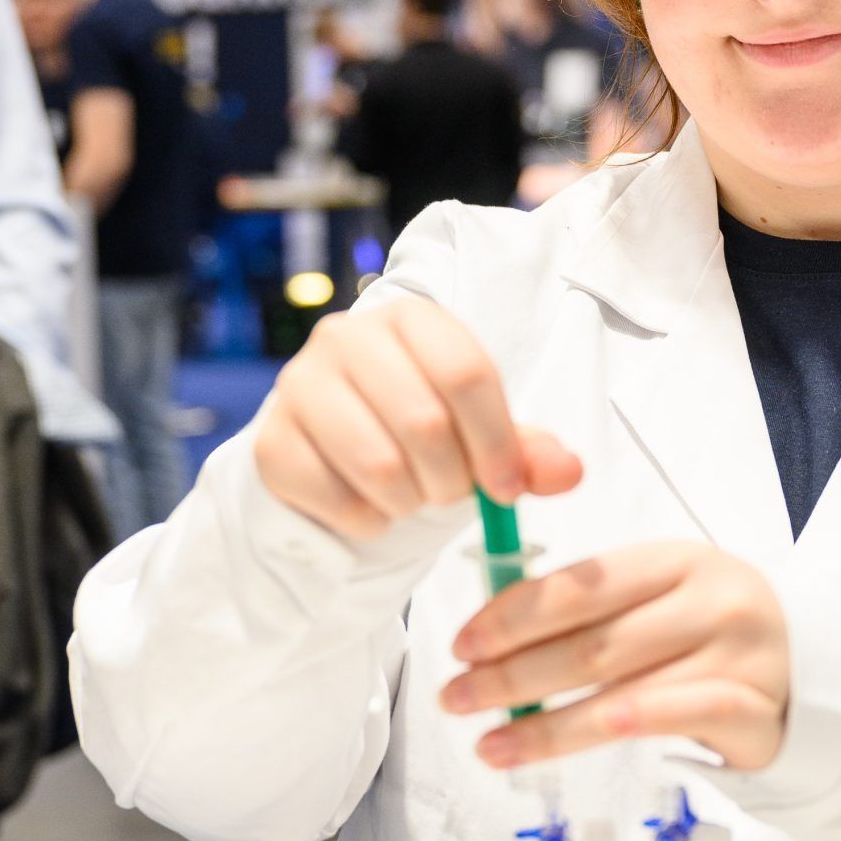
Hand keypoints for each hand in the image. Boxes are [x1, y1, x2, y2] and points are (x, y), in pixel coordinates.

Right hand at [254, 295, 581, 540]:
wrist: (335, 454)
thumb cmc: (420, 432)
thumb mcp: (481, 435)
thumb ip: (527, 451)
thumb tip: (570, 472)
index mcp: (410, 319)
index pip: (466, 373)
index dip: (496, 442)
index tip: (506, 488)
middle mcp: (346, 336)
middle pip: (424, 422)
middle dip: (451, 481)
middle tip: (451, 496)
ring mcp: (299, 384)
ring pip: (378, 464)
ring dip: (409, 502)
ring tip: (411, 499)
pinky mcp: (270, 439)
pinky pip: (333, 497)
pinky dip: (365, 521)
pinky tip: (370, 509)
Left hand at [440, 541, 789, 771]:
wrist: (813, 673)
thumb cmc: (710, 636)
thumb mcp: (661, 599)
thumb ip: (594, 606)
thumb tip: (490, 633)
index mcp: (676, 559)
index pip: (581, 584)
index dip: (513, 615)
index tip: (461, 645)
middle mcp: (710, 597)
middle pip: (591, 640)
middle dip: (511, 673)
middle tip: (454, 698)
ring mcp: (737, 652)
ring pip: (619, 688)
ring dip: (543, 723)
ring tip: (486, 742)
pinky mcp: (753, 705)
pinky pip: (673, 717)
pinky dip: (615, 727)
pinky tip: (559, 749)